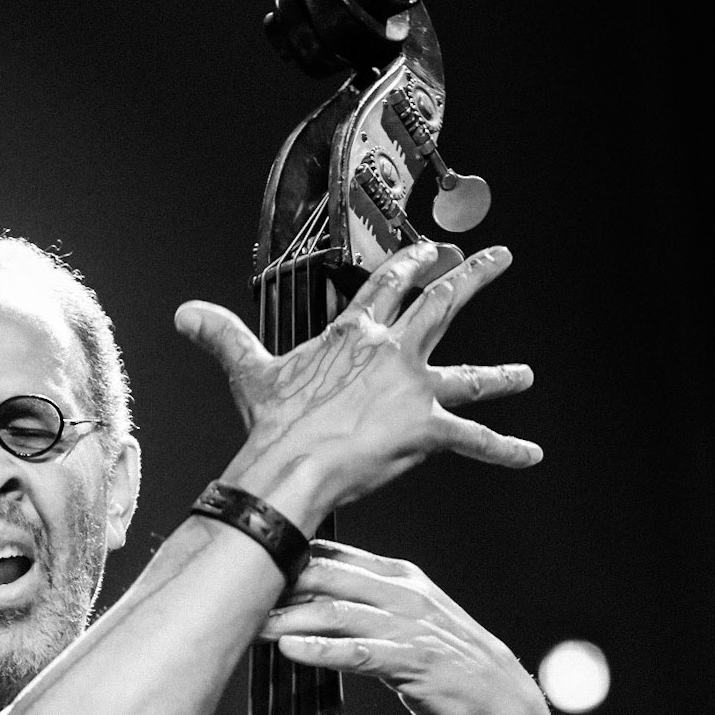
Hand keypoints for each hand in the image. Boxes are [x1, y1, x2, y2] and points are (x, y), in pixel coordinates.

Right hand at [175, 241, 539, 531]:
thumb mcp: (248, 371)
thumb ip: (222, 337)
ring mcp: (413, 390)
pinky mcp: (426, 429)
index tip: (428, 251)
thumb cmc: (274, 423)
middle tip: (498, 258)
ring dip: (502, 375)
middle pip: (441, 307)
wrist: (291, 464)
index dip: (409, 265)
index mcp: (354, 334)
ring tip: (526, 374)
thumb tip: (184, 313)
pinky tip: (530, 454)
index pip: (387, 287)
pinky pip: (474, 441)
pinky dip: (504, 450)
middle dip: (472, 278)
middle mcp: (392, 352)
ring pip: (470, 376)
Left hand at [261, 541, 572, 714]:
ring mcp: (411, 626)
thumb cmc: (445, 672)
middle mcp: (404, 593)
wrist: (505, 713)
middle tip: (228, 587)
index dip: (283, 556)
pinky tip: (290, 652)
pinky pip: (362, 652)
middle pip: (327, 575)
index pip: (330, 554)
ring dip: (289, 618)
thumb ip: (361, 608)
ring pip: (337, 612)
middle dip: (275, 579)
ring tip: (248, 624)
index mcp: (398, 577)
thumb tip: (302, 602)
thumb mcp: (402, 628)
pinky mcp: (415, 662)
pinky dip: (324, 651)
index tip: (237, 563)